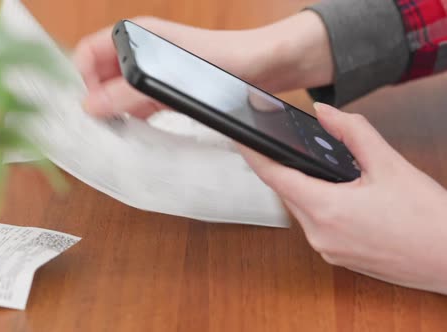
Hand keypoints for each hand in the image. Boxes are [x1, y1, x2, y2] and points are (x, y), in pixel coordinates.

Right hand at [74, 12, 332, 117]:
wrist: (265, 67)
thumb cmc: (225, 61)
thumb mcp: (172, 80)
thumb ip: (130, 92)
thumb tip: (92, 106)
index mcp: (137, 35)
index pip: (89, 52)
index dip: (83, 78)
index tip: (91, 107)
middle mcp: (141, 51)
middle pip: (101, 75)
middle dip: (99, 99)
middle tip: (104, 125)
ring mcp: (154, 71)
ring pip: (119, 92)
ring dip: (118, 111)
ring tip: (122, 130)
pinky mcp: (167, 90)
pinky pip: (140, 104)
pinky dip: (136, 117)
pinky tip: (143, 128)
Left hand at [239, 103, 446, 293]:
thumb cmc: (428, 219)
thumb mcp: (390, 165)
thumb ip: (352, 132)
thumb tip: (324, 112)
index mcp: (325, 209)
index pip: (273, 175)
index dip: (253, 153)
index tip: (239, 136)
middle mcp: (318, 234)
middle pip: (288, 191)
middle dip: (292, 166)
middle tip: (300, 145)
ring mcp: (327, 249)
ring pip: (302, 207)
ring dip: (309, 186)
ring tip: (334, 170)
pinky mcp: (337, 256)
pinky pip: (317, 224)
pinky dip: (321, 205)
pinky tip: (344, 194)